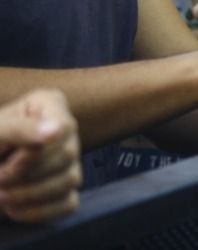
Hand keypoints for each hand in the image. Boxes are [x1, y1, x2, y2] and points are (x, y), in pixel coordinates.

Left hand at [0, 90, 79, 223]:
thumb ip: (19, 129)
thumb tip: (56, 130)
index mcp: (50, 105)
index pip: (63, 128)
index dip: (37, 152)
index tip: (8, 164)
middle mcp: (66, 132)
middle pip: (69, 155)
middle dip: (28, 175)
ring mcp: (70, 159)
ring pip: (71, 180)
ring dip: (31, 194)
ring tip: (2, 195)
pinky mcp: (65, 187)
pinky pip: (69, 203)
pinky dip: (40, 211)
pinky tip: (14, 208)